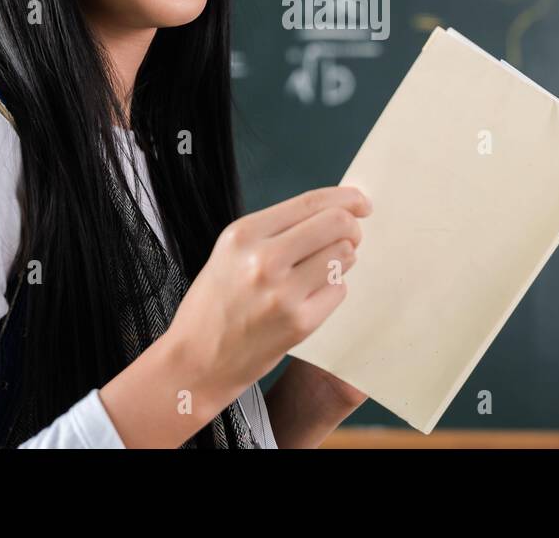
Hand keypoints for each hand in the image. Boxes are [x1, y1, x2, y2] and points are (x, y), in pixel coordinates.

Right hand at [167, 185, 371, 400]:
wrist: (197, 359)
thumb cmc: (217, 302)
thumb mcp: (232, 251)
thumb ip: (278, 229)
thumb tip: (335, 210)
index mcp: (244, 234)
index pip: (311, 202)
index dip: (346, 198)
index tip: (361, 202)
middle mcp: (263, 259)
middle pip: (337, 224)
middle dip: (352, 228)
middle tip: (350, 237)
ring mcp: (283, 293)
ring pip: (344, 255)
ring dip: (342, 260)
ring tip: (319, 271)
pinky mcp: (300, 323)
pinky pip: (339, 290)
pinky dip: (331, 290)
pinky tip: (308, 299)